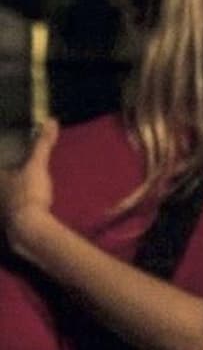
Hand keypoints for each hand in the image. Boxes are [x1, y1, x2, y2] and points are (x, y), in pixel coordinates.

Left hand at [0, 119, 58, 253]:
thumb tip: (50, 120)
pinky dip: (14, 211)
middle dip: (6, 181)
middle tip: (14, 176)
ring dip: (8, 196)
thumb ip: (42, 144)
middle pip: (1, 185)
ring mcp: (1, 212)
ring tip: (19, 190)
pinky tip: (25, 210)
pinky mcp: (9, 226)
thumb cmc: (28, 192)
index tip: (7, 161)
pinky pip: (10, 213)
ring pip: (3, 201)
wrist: (30, 228)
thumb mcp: (37, 165)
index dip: (2, 164)